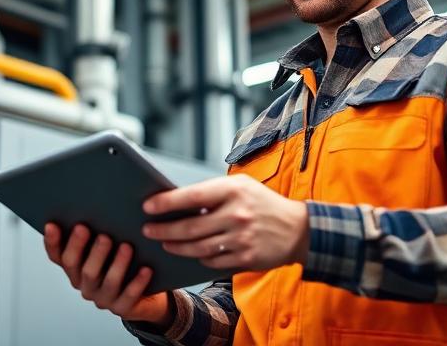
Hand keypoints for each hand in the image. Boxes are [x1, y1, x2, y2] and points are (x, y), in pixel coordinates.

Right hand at [43, 223, 171, 325]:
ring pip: (105, 281)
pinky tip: (146, 269)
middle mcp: (85, 284)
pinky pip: (129, 296)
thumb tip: (97, 200)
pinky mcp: (122, 308)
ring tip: (125, 245)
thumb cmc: (124, 261)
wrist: (146, 295)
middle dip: (80, 247)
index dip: (53, 242)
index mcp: (76, 268)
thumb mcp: (110, 245)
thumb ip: (99, 230)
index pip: (57, 256)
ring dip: (115, 263)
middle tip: (85, 228)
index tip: (52, 224)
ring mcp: (102, 298)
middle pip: (78, 267)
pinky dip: (137, 282)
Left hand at [142, 174, 308, 270]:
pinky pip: (212, 261)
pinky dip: (199, 257)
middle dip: (164, 230)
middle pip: (190, 227)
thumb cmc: (263, 204)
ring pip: (198, 247)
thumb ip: (214, 192)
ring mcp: (241, 239)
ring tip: (165, 243)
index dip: (166, 202)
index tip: (148, 206)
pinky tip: (191, 253)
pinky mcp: (246, 258)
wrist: (298, 229)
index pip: (191, 196)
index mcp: (233, 190)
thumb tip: (178, 201)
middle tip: (149, 230)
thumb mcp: (242, 186)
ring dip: (177, 246)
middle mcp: (236, 214)